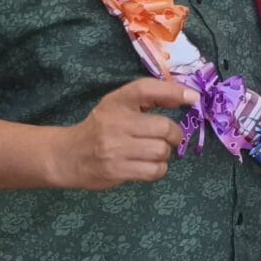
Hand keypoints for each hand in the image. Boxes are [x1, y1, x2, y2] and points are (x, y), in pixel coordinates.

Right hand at [56, 78, 190, 190]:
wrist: (68, 156)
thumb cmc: (100, 128)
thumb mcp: (118, 106)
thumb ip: (149, 99)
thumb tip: (188, 96)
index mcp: (117, 101)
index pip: (147, 89)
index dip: (173, 91)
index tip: (192, 97)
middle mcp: (116, 122)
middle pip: (163, 127)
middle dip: (174, 135)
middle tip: (170, 138)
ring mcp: (115, 148)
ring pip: (161, 151)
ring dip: (164, 154)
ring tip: (154, 152)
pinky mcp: (117, 170)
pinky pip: (154, 171)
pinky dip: (158, 169)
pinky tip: (149, 165)